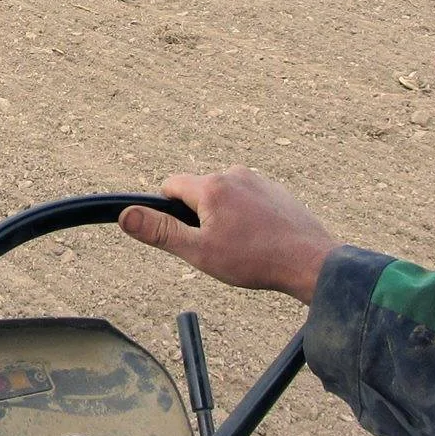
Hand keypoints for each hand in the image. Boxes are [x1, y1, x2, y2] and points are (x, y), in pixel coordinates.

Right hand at [118, 168, 339, 304]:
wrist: (309, 261)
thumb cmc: (254, 260)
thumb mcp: (198, 251)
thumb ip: (160, 232)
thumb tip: (126, 215)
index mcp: (211, 186)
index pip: (171, 186)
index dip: (169, 212)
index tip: (186, 235)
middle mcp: (234, 174)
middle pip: (199, 192)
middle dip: (200, 217)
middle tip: (218, 248)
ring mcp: (258, 180)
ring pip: (224, 197)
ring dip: (224, 217)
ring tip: (242, 247)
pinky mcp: (276, 190)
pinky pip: (248, 199)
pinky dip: (247, 217)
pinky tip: (260, 241)